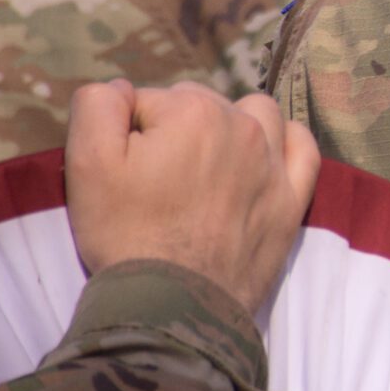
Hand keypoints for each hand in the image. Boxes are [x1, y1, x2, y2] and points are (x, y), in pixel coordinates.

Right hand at [66, 81, 321, 315]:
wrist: (171, 303)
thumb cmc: (125, 233)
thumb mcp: (87, 164)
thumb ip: (99, 107)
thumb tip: (122, 87)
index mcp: (192, 111)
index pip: (148, 102)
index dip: (128, 134)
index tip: (123, 171)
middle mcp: (243, 126)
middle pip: (199, 106)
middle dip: (174, 130)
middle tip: (154, 178)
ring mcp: (274, 162)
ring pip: (254, 114)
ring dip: (229, 127)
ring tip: (203, 165)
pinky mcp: (292, 198)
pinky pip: (302, 147)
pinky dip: (284, 143)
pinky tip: (264, 156)